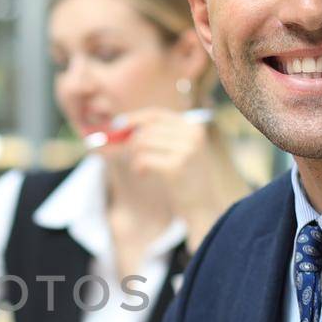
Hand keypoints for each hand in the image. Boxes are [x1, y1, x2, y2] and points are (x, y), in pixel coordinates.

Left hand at [121, 108, 250, 239]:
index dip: (135, 118)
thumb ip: (159, 136)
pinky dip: (137, 167)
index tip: (118, 125)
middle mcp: (191, 135)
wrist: (203, 206)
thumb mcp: (179, 151)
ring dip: (135, 157)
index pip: (156, 114)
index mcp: (193, 127)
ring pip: (142, 142)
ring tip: (140, 168)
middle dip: (132, 142)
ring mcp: (185, 149)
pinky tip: (142, 174)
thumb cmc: (186, 179)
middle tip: (131, 156)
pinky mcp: (176, 166)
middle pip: (147, 129)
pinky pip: (143, 159)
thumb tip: (123, 125)